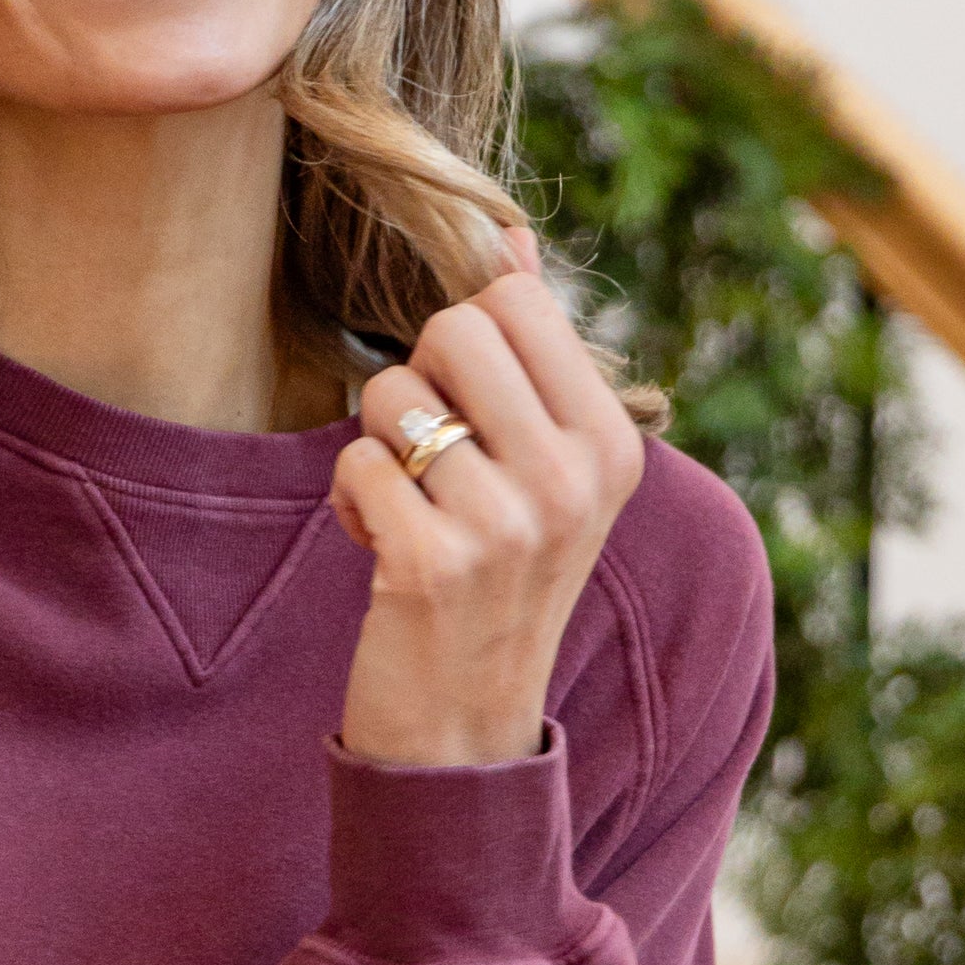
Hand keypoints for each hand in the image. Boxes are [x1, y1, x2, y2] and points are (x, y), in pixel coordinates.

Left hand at [329, 233, 645, 768]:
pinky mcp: (431, 564)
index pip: (514, 300)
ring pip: (391, 393)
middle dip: (418, 383)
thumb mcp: (543, 467)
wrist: (466, 727)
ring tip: (414, 511)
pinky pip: (355, 462)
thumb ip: (530, 351)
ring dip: (380, 449)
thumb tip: (508, 237)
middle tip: (434, 462)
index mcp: (612, 442)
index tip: (474, 416)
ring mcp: (506, 523)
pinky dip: (352, 501)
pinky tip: (384, 552)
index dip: (466, 344)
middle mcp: (572, 477)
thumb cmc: (498, 578)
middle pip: (452, 327)